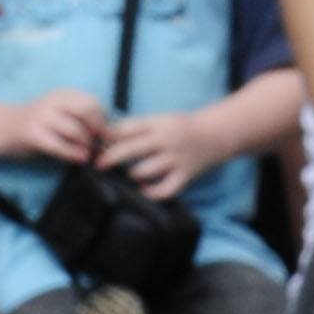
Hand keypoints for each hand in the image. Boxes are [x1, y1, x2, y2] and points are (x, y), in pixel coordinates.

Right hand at [4, 87, 107, 162]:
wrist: (2, 128)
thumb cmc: (39, 124)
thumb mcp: (61, 112)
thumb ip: (81, 117)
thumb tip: (109, 132)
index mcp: (64, 94)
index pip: (93, 102)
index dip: (104, 120)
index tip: (108, 135)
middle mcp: (53, 101)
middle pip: (87, 111)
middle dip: (98, 129)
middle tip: (101, 144)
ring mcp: (42, 117)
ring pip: (75, 130)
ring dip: (87, 144)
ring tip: (90, 153)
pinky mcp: (32, 134)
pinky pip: (60, 145)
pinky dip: (74, 153)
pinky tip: (80, 158)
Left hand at [97, 109, 216, 200]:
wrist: (217, 134)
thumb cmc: (181, 128)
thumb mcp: (161, 120)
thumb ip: (137, 128)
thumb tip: (105, 138)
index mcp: (159, 124)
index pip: (127, 128)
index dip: (108, 136)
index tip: (96, 144)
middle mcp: (167, 140)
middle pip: (130, 149)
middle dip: (109, 158)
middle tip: (98, 164)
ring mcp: (176, 159)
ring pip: (143, 171)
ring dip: (131, 174)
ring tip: (126, 176)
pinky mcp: (185, 175)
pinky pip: (163, 190)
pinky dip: (150, 192)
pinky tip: (144, 189)